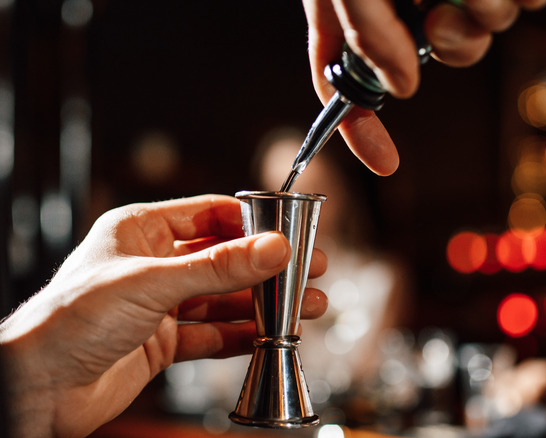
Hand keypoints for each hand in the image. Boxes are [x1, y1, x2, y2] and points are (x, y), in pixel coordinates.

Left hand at [0, 194, 327, 437]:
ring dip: (264, 304)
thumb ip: (219, 268)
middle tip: (309, 269)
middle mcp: (154, 264)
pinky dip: (242, 335)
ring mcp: (160, 305)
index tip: (291, 231)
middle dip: (269, 267)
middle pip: (225, 258)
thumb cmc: (69, 320)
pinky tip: (270, 336)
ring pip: (224, 298)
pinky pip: (212, 334)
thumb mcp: (152, 283)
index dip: (254, 222)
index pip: (211, 214)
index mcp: (142, 230)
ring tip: (305, 307)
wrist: (37, 389)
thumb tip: (273, 247)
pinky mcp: (162, 342)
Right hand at [302, 0, 545, 174]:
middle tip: (440, 16)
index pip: (344, 85)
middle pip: (429, 61)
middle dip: (453, 46)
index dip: (357, 129)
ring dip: (489, 16)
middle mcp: (407, 3)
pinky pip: (526, 3)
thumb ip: (362, 34)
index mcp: (356, 6)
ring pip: (484, 32)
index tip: (386, 163)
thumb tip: (401, 90)